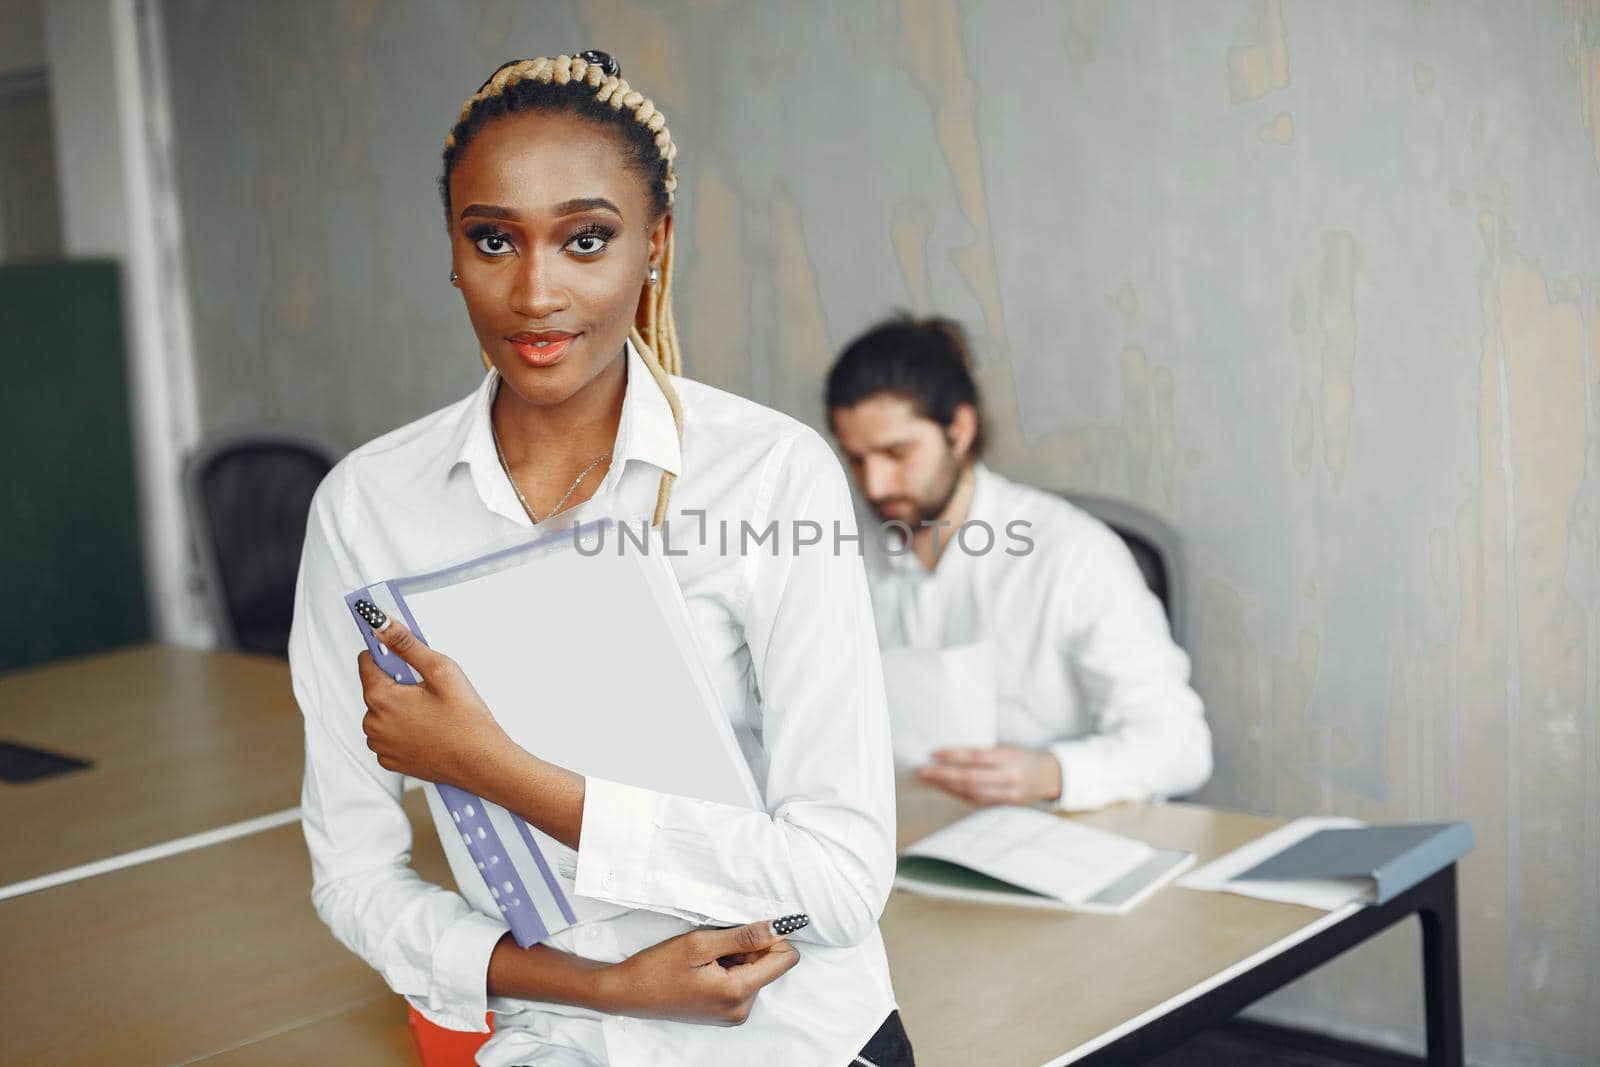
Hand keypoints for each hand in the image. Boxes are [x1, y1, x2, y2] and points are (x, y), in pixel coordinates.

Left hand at [356, 614, 512, 788]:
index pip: (367, 661)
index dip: (388, 654)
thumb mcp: (440, 670)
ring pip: (383, 713)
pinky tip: (429, 730)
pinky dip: (404, 730)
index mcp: (381, 698)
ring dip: (401, 708)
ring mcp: (381, 745)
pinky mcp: (390, 761)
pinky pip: (390, 736)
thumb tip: (381, 624)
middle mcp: (373, 724)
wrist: (481, 763)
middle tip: (431, 690)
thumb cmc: (466, 720)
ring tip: (433, 713)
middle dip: (399, 684)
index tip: (404, 657)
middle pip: (377, 688)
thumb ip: (406, 644)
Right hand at [598, 918, 801, 1025]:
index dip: (773, 937)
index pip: (785, 959)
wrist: (628, 994)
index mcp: (738, 992)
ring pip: (755, 971)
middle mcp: (741, 1009)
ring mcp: (733, 1014)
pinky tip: (703, 968)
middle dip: (748, 948)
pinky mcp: (725, 1013)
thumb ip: (745, 936)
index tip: (749, 928)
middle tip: (715, 946)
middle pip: (769, 965)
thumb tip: (779, 927)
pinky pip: (742, 982)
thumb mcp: (701, 943)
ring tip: (705, 958)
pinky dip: (729, 968)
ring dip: (736, 957)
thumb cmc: (658, 968)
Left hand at [917, 745, 1062, 805]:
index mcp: (1009, 757)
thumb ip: (983, 754)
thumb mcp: (1006, 749)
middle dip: (943, 775)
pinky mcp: (1002, 807)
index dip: (954, 755)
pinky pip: (975, 801)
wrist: (1047, 777)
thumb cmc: (1020, 758)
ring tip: (928, 779)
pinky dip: (956, 794)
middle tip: (922, 770)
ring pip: (970, 792)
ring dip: (946, 786)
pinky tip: (943, 788)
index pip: (977, 756)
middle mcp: (1008, 777)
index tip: (934, 753)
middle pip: (970, 777)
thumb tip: (948, 755)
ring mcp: (1006, 795)